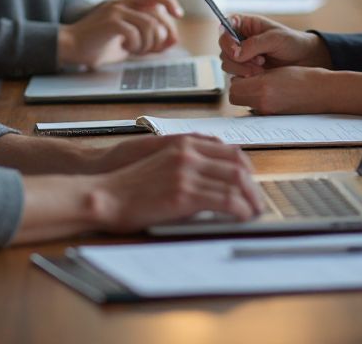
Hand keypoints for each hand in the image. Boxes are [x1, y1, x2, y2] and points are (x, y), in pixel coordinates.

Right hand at [58, 0, 181, 67]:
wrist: (69, 47)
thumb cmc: (97, 45)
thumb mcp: (127, 41)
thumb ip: (147, 38)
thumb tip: (171, 40)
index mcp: (126, 3)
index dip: (170, 2)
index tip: (178, 14)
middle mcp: (122, 2)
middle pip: (157, 3)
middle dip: (165, 29)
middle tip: (158, 47)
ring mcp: (116, 9)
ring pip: (150, 24)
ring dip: (148, 43)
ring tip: (136, 51)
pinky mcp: (110, 21)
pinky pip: (136, 33)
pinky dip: (136, 45)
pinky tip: (126, 49)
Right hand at [90, 135, 263, 230]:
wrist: (104, 194)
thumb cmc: (128, 183)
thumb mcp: (159, 160)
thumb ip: (184, 160)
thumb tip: (209, 176)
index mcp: (183, 143)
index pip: (228, 150)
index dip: (246, 167)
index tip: (250, 183)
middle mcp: (188, 153)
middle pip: (237, 163)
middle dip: (253, 184)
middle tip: (257, 201)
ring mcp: (187, 172)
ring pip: (236, 181)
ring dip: (251, 198)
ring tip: (254, 212)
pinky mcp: (184, 194)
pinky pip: (226, 200)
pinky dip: (241, 209)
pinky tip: (243, 217)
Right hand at [219, 13, 330, 77]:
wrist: (305, 60)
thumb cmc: (292, 42)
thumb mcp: (275, 38)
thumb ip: (254, 44)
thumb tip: (235, 54)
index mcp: (244, 25)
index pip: (224, 29)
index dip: (226, 40)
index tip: (236, 51)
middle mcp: (239, 40)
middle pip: (224, 50)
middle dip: (238, 59)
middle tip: (259, 62)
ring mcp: (241, 56)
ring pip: (228, 64)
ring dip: (243, 69)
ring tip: (262, 68)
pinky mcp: (245, 71)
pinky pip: (236, 76)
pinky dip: (246, 77)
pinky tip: (262, 74)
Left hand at [228, 67, 361, 115]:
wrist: (323, 92)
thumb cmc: (303, 77)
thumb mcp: (276, 71)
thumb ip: (255, 75)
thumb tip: (239, 78)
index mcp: (262, 89)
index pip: (233, 87)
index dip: (238, 78)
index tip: (248, 71)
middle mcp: (262, 104)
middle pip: (235, 97)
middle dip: (240, 87)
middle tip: (253, 78)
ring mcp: (268, 114)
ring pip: (245, 103)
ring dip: (248, 94)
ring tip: (264, 84)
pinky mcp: (274, 118)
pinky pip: (257, 108)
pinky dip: (259, 101)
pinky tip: (273, 93)